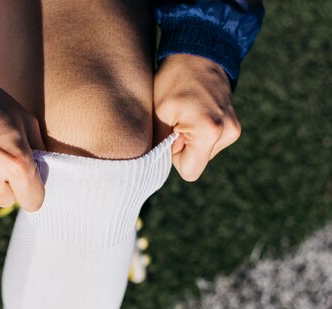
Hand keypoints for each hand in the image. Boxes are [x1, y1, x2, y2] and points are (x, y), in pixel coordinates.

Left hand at [153, 54, 241, 181]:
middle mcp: (228, 133)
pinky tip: (195, 112)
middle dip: (182, 147)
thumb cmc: (173, 81)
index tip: (171, 135)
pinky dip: (199, 133)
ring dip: (190, 139)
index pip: (190, 172)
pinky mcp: (234, 126)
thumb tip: (158, 167)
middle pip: (196, 162)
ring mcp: (234, 129)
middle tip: (177, 120)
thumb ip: (160, 146)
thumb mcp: (158, 114)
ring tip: (186, 113)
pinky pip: (209, 143)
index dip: (174, 158)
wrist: (198, 53)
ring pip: (202, 153)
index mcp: (210, 131)